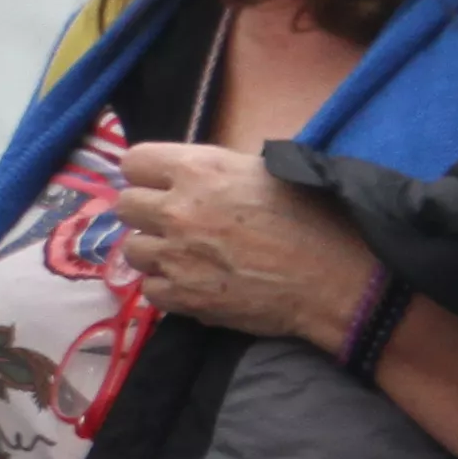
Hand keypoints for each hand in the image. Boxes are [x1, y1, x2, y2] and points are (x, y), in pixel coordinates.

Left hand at [112, 143, 385, 345]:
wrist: (332, 276)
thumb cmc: (311, 216)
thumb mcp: (263, 170)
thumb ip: (215, 169)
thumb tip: (190, 174)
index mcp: (197, 169)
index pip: (133, 161)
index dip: (145, 173)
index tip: (159, 183)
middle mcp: (176, 209)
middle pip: (125, 206)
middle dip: (146, 212)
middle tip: (174, 221)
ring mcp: (175, 255)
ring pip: (132, 250)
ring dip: (155, 251)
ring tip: (184, 255)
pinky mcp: (182, 296)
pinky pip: (149, 289)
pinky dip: (167, 286)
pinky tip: (193, 282)